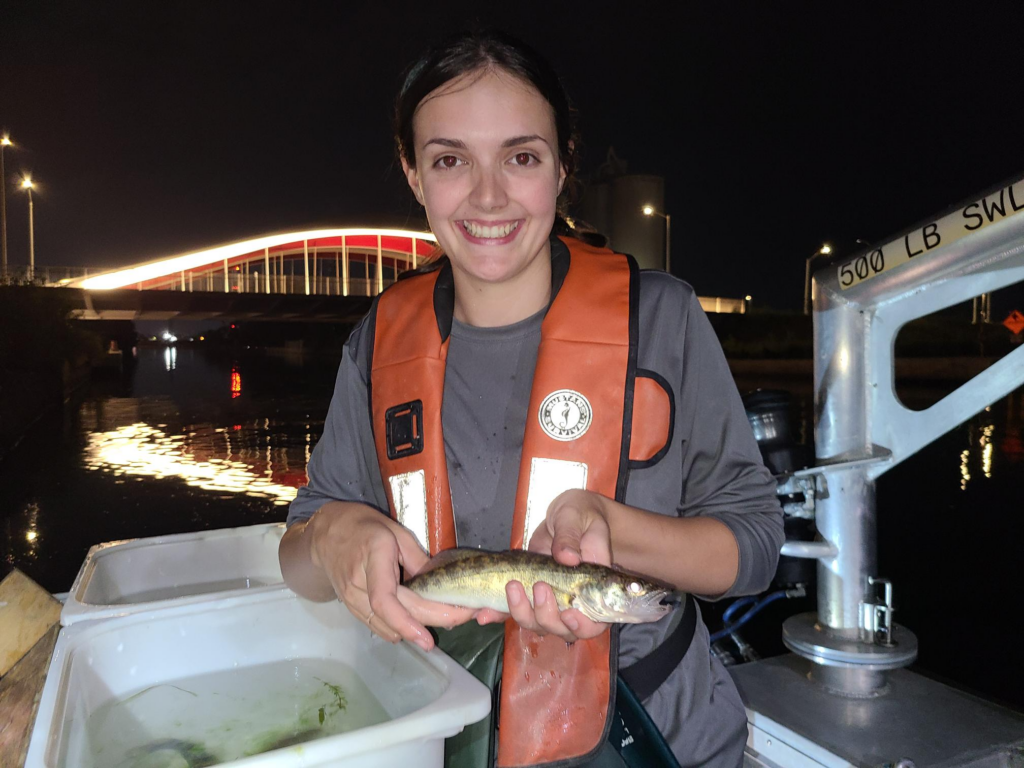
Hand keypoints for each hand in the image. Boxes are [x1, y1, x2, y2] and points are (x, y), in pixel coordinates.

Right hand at [308, 503, 476, 650]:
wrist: (326, 534)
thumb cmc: (363, 526)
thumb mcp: (396, 531)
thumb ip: (417, 558)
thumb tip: (439, 584)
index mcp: (373, 558)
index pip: (385, 600)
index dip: (406, 622)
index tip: (428, 638)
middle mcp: (358, 584)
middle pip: (393, 616)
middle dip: (430, 623)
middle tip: (463, 617)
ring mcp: (352, 600)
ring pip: (385, 627)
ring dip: (415, 630)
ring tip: (447, 620)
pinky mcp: (352, 608)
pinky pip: (377, 625)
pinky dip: (400, 628)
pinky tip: (419, 626)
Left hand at [504, 489, 612, 641]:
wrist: (564, 517)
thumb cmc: (580, 516)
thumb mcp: (578, 519)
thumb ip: (572, 537)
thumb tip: (568, 558)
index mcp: (596, 590)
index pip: (595, 622)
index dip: (582, 625)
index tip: (568, 612)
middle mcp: (574, 602)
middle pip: (562, 628)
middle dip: (546, 615)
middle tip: (538, 586)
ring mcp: (550, 601)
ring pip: (536, 623)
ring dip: (521, 612)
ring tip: (512, 585)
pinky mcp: (528, 595)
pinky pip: (513, 611)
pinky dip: (498, 614)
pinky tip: (484, 613)